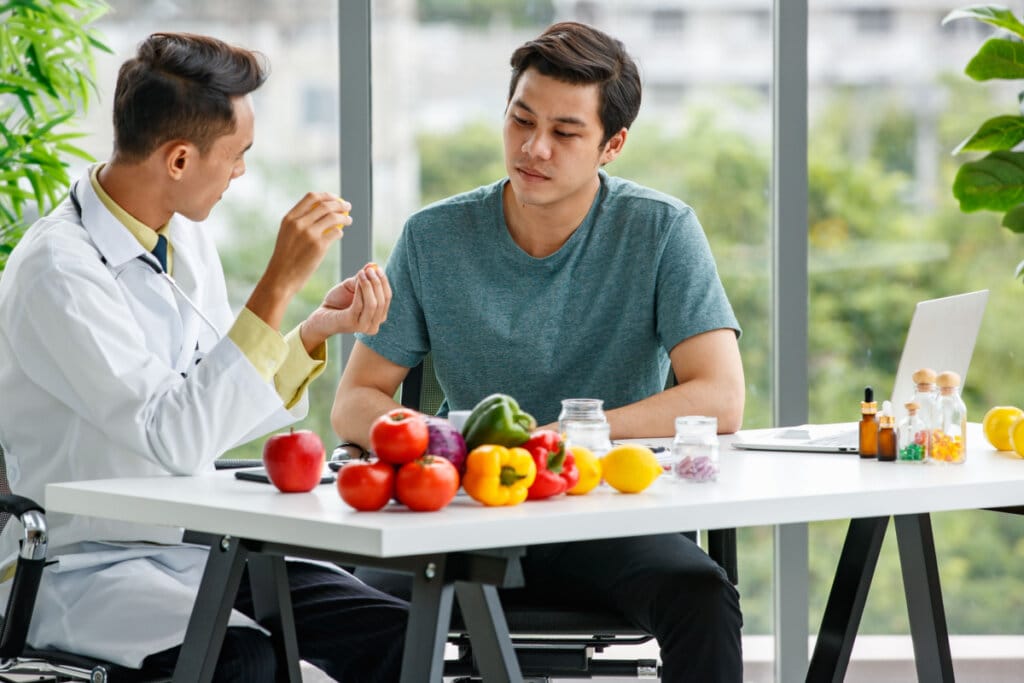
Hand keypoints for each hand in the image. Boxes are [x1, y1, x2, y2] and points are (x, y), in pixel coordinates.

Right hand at [246, 192, 351, 330]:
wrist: (281, 278)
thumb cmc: (286, 258)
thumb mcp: (287, 234)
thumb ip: (300, 222)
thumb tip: (322, 212)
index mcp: (290, 218)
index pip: (311, 197)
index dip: (326, 195)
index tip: (335, 198)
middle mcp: (299, 223)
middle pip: (325, 205)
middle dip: (340, 204)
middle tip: (347, 207)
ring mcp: (309, 234)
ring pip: (333, 217)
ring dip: (344, 218)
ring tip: (349, 220)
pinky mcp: (319, 246)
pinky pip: (336, 233)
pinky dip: (340, 232)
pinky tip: (339, 235)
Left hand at [300, 263, 391, 351]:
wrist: (320, 316)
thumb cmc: (337, 302)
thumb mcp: (352, 287)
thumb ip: (363, 279)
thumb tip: (373, 265)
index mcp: (378, 317)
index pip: (387, 298)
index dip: (384, 282)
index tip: (377, 269)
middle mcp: (373, 325)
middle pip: (383, 301)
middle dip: (377, 283)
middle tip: (369, 270)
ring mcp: (363, 326)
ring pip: (373, 304)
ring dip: (368, 285)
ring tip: (361, 273)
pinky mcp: (351, 323)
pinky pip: (360, 305)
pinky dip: (360, 290)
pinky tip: (357, 280)